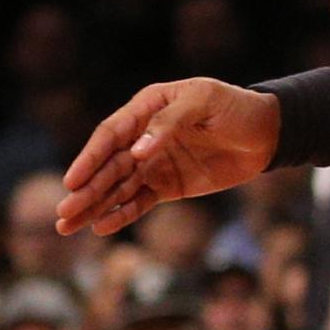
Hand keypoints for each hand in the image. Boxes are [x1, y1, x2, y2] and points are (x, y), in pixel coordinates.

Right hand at [56, 79, 279, 237]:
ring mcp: (154, 163)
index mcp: (146, 108)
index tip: (72, 182)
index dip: (89, 158)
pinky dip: (121, 215)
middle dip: (84, 191)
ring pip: (117, 188)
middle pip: (107, 166)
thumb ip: (170, 123)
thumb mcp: (204, 102)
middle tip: (62, 214)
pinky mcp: (168, 186)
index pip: (111, 135)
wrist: (267, 133)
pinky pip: (140, 202)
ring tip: (68, 226)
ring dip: (93, 207)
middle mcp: (143, 137)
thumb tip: (137, 152)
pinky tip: (101, 228)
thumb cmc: (234, 106)